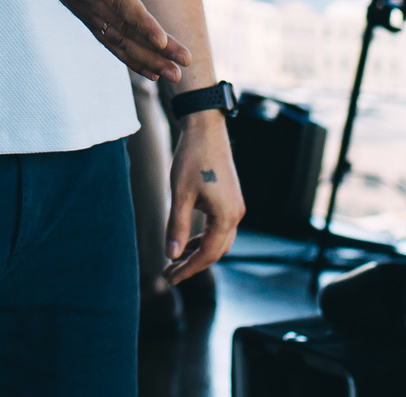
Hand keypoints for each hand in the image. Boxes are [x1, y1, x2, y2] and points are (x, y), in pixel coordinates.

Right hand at [19, 0, 191, 80]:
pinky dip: (130, 58)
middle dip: (154, 48)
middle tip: (185, 63)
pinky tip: (153, 73)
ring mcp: (82, 6)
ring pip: (116, 40)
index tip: (161, 38)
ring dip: (146, 61)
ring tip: (176, 77)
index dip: (139, 18)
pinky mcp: (84, 14)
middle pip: (122, 25)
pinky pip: (108, 41)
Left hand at [163, 113, 244, 284]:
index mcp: (226, 215)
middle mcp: (235, 214)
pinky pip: (219, 229)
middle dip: (193, 264)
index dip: (189, 268)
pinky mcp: (230, 200)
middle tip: (169, 273)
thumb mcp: (181, 194)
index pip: (208, 253)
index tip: (170, 277)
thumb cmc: (193, 158)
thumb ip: (177, 226)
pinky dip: (203, 238)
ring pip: (218, 241)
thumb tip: (171, 255)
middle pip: (216, 251)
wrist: (206, 129)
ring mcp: (235, 207)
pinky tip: (187, 241)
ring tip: (175, 260)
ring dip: (198, 252)